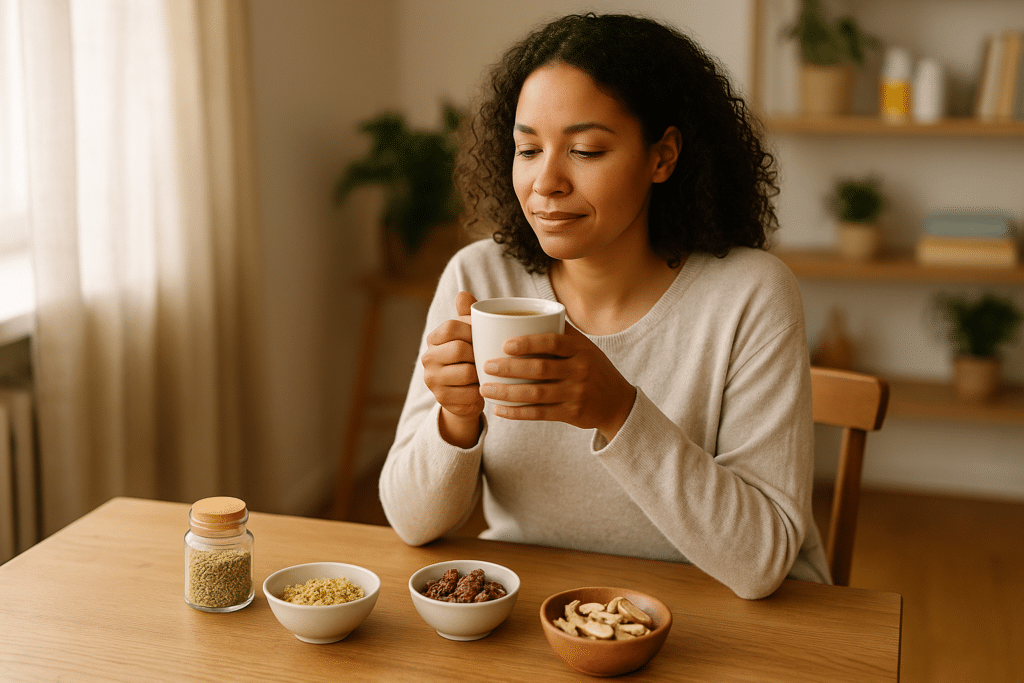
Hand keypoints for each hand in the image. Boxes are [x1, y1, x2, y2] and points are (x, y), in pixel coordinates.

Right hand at [421, 291, 483, 447]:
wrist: (465, 395)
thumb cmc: (471, 359)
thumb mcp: (471, 335)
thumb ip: (468, 315)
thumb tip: (463, 294)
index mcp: (434, 339)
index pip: (451, 327)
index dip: (472, 330)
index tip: (485, 336)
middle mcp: (428, 359)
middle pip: (459, 349)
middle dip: (478, 354)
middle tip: (489, 358)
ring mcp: (432, 380)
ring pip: (467, 372)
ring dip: (482, 374)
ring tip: (487, 374)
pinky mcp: (442, 400)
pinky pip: (470, 394)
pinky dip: (482, 392)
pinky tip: (483, 390)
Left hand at [479, 324, 635, 440]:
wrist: (616, 401)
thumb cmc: (591, 367)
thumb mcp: (583, 346)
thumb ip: (558, 330)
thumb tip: (523, 309)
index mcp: (580, 349)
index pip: (552, 342)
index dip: (528, 343)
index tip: (504, 344)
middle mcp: (580, 370)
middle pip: (540, 369)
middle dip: (509, 368)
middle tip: (486, 366)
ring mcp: (577, 393)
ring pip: (536, 394)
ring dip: (507, 392)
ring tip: (485, 389)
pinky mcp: (572, 414)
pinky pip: (540, 414)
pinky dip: (517, 412)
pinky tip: (499, 409)